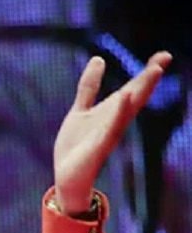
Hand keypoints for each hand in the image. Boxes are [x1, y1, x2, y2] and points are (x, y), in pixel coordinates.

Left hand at [52, 51, 171, 213]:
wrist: (67, 177)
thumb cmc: (77, 146)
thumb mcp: (81, 110)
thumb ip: (89, 87)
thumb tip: (98, 59)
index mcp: (112, 112)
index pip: (133, 88)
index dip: (147, 72)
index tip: (163, 55)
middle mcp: (115, 121)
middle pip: (136, 95)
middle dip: (149, 77)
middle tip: (165, 57)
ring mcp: (109, 133)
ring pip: (129, 109)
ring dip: (141, 90)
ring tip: (154, 70)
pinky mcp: (99, 146)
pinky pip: (111, 127)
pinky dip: (119, 112)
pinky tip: (125, 97)